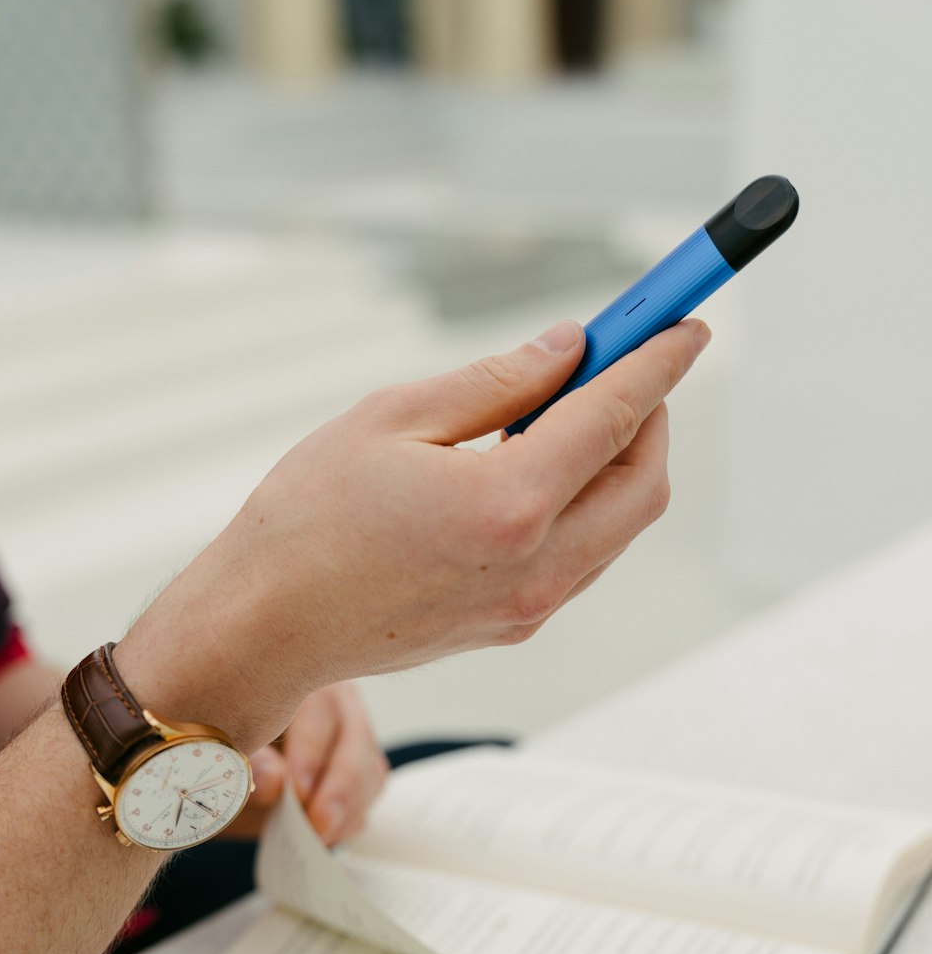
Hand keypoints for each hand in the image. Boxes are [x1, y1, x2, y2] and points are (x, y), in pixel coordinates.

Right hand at [118, 318, 709, 748]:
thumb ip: (495, 381)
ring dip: (616, 462)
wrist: (268, 627)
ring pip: (620, 524)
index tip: (686, 326)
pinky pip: (584, 556)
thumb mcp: (392, 418)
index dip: (657, 362)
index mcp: (507, 504)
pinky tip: (530, 472)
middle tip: (615, 367)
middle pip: (643, 481)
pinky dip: (584, 504)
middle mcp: (536, 565)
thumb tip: (568, 349)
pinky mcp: (515, 625)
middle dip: (648, 416)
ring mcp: (530, 605)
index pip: (615, 416)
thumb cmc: (308, 519)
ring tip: (556, 416)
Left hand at [220, 683, 387, 845]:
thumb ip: (247, 763)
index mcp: (295, 677)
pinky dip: (352, 816)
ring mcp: (353, 730)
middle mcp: (334, 698)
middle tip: (318, 827)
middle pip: (356, 739)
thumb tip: (274, 779)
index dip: (312, 753)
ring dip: (347, 808)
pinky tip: (327, 834)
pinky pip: (371, 788)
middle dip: (341, 788)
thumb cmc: (216, 746)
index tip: (298, 793)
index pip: (318, 709)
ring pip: (369, 767)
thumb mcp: (221, 755)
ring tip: (317, 837)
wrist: (218, 766)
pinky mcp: (362, 764)